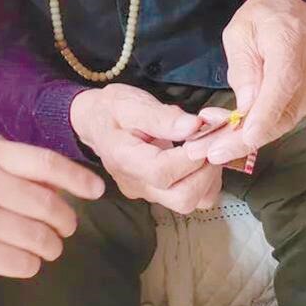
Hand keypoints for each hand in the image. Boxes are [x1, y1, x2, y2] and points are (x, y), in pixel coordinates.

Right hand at [0, 138, 104, 280]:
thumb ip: (13, 167)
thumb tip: (63, 181)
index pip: (46, 164)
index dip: (77, 179)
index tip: (97, 191)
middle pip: (49, 205)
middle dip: (66, 221)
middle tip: (66, 228)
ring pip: (39, 238)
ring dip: (52, 246)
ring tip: (48, 246)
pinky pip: (21, 263)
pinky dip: (31, 265)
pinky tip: (25, 261)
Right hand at [70, 83, 221, 214]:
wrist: (95, 123)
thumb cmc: (112, 110)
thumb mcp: (131, 103)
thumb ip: (162, 117)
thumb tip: (195, 126)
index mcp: (124, 160)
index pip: (163, 172)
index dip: (191, 156)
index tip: (203, 132)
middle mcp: (137, 184)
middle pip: (182, 198)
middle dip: (206, 170)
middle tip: (210, 142)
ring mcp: (147, 193)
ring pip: (190, 202)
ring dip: (208, 177)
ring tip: (205, 148)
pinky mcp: (157, 194)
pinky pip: (190, 199)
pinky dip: (204, 182)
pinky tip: (199, 158)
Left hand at [193, 0, 305, 162]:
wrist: (290, 10)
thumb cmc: (261, 18)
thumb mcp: (239, 32)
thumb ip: (243, 67)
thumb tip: (246, 105)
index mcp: (289, 45)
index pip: (281, 87)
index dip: (264, 115)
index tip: (245, 137)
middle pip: (281, 115)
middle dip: (243, 140)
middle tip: (208, 152)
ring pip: (280, 124)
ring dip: (244, 139)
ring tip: (210, 145)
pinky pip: (281, 120)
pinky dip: (255, 130)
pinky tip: (228, 132)